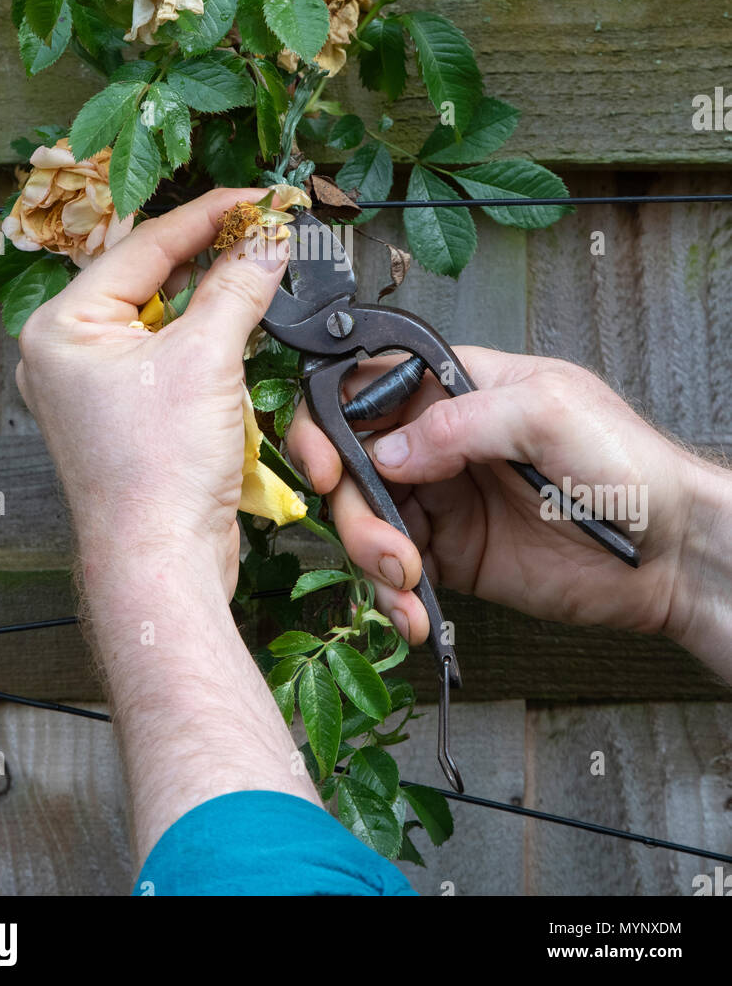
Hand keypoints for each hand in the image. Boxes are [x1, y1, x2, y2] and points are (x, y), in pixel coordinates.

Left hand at [15, 188, 289, 599]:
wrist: (162, 563)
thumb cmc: (156, 476)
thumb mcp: (206, 360)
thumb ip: (239, 287)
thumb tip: (267, 240)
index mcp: (63, 327)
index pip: (145, 246)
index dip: (210, 216)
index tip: (259, 198)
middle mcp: (71, 353)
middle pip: (152, 276)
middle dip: (213, 251)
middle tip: (267, 225)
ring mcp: (100, 387)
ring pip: (166, 315)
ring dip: (216, 292)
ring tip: (262, 262)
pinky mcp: (132, 415)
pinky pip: (173, 356)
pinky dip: (210, 336)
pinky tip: (244, 319)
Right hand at [287, 348, 708, 643]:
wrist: (671, 553)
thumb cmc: (629, 464)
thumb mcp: (550, 414)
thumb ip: (462, 421)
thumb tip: (387, 450)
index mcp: (459, 386)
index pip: (368, 384)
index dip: (331, 419)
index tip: (327, 464)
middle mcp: (440, 439)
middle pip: (353, 460)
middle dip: (352, 507)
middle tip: (383, 546)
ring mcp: (443, 499)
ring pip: (366, 519)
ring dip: (370, 557)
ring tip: (406, 586)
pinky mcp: (452, 556)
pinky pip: (396, 571)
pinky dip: (392, 596)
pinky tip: (412, 614)